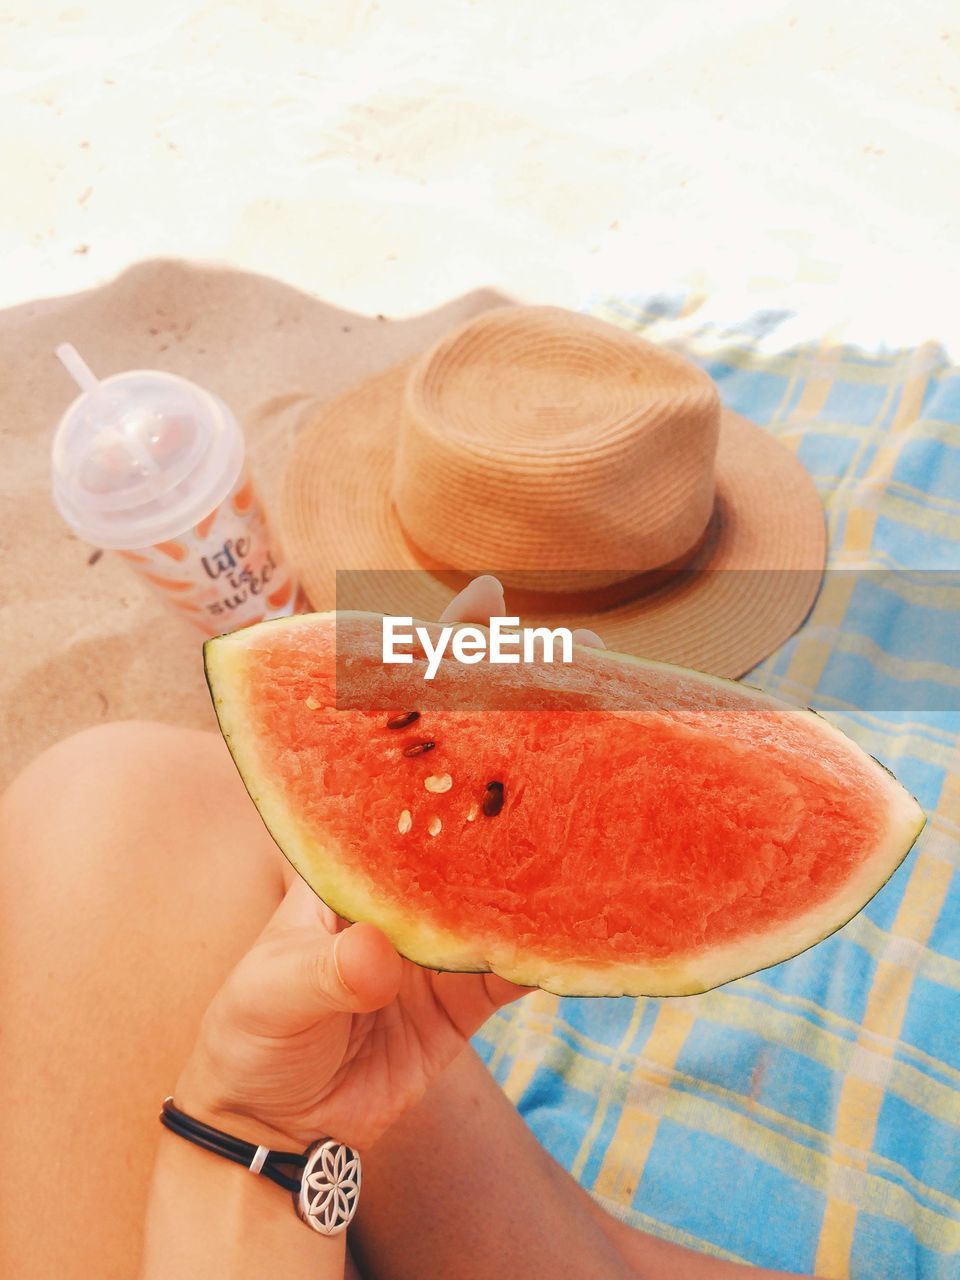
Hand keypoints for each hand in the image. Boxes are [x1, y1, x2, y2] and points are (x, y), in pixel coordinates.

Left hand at [176, 577, 604, 1152]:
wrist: (279, 1124)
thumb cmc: (252, 1038)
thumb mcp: (269, 999)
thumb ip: (321, 974)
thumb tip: (375, 955)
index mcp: (350, 849)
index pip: (392, 744)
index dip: (432, 672)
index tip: (483, 607)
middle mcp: (406, 870)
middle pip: (472, 783)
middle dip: (522, 725)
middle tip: (591, 669)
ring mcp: (445, 923)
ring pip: (513, 855)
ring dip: (562, 814)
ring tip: (626, 756)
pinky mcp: (476, 984)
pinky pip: (534, 949)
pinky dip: (574, 930)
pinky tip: (618, 897)